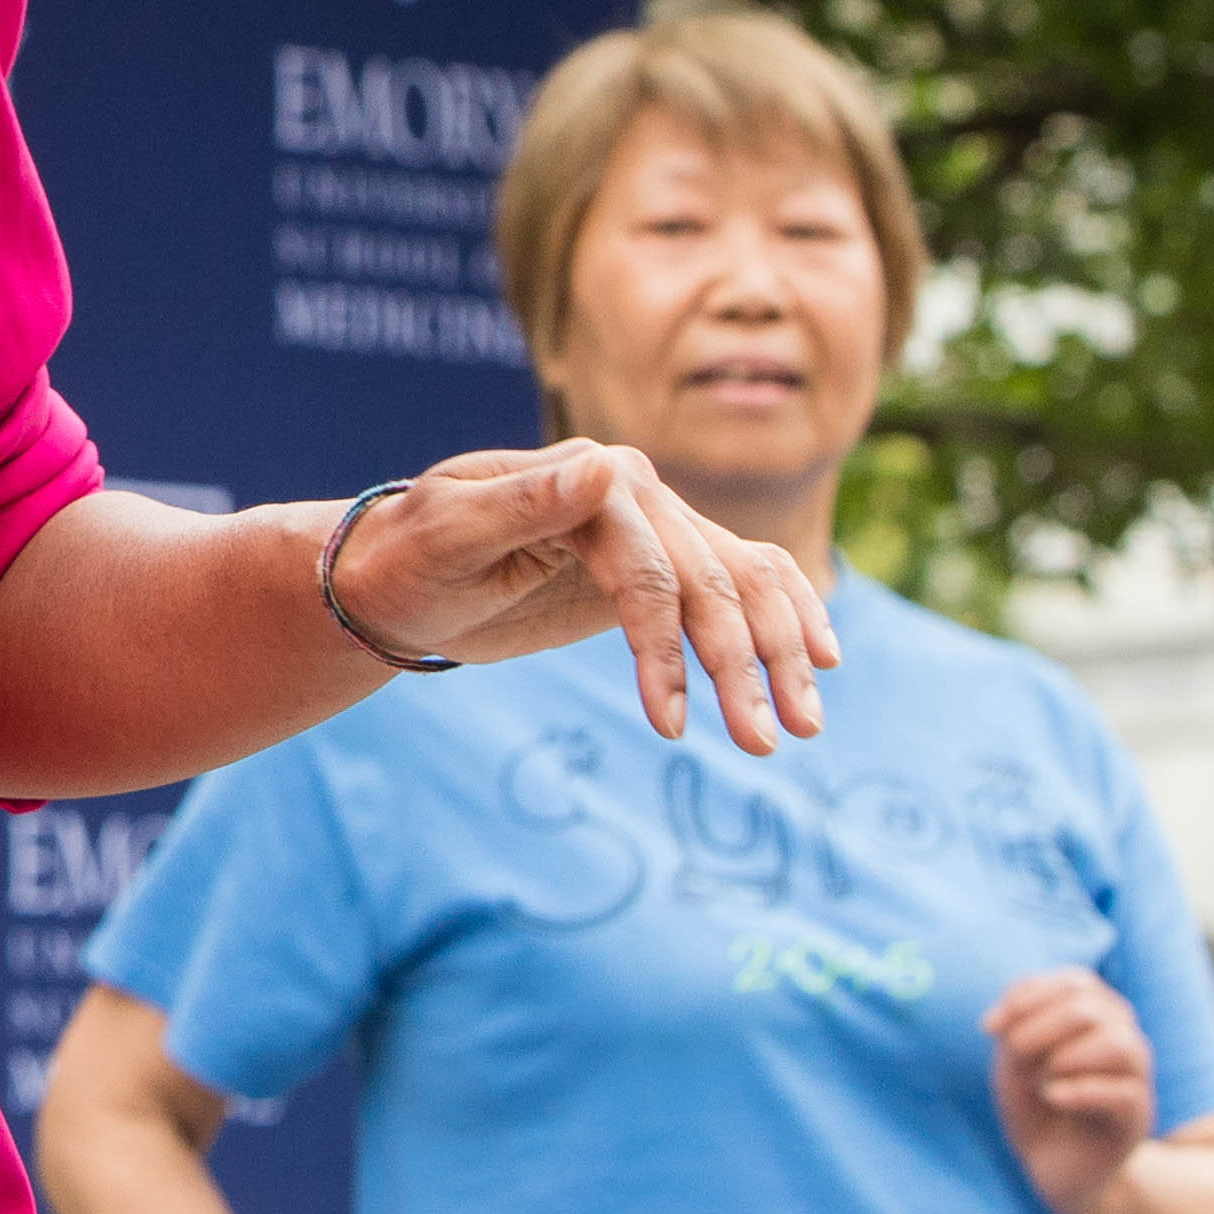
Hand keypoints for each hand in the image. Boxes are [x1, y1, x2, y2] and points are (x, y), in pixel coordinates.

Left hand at [328, 441, 838, 751]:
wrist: (391, 573)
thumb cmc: (405, 557)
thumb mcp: (445, 536)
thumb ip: (523, 503)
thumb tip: (604, 466)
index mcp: (588, 479)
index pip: (651, 572)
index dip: (664, 650)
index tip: (668, 726)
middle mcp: (634, 489)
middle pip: (710, 583)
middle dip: (740, 669)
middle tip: (764, 747)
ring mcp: (655, 523)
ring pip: (744, 584)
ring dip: (780, 654)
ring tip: (803, 730)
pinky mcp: (661, 560)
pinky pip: (743, 582)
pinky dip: (788, 617)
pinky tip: (822, 662)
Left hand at [985, 969, 1155, 1213]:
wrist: (1055, 1171)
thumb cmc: (1036, 1110)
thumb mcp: (1014, 1066)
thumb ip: (1016, 1032)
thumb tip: (1012, 1010)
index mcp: (1096, 1017)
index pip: (1076, 981)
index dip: (1029, 995)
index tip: (988, 1028)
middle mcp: (1123, 1040)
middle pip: (1093, 1008)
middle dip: (1040, 1027)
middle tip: (1014, 1058)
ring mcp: (1135, 1079)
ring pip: (1120, 1044)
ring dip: (1066, 1058)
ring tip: (1041, 1082)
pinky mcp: (1136, 1118)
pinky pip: (1122, 1093)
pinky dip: (1080, 1091)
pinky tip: (1052, 1098)